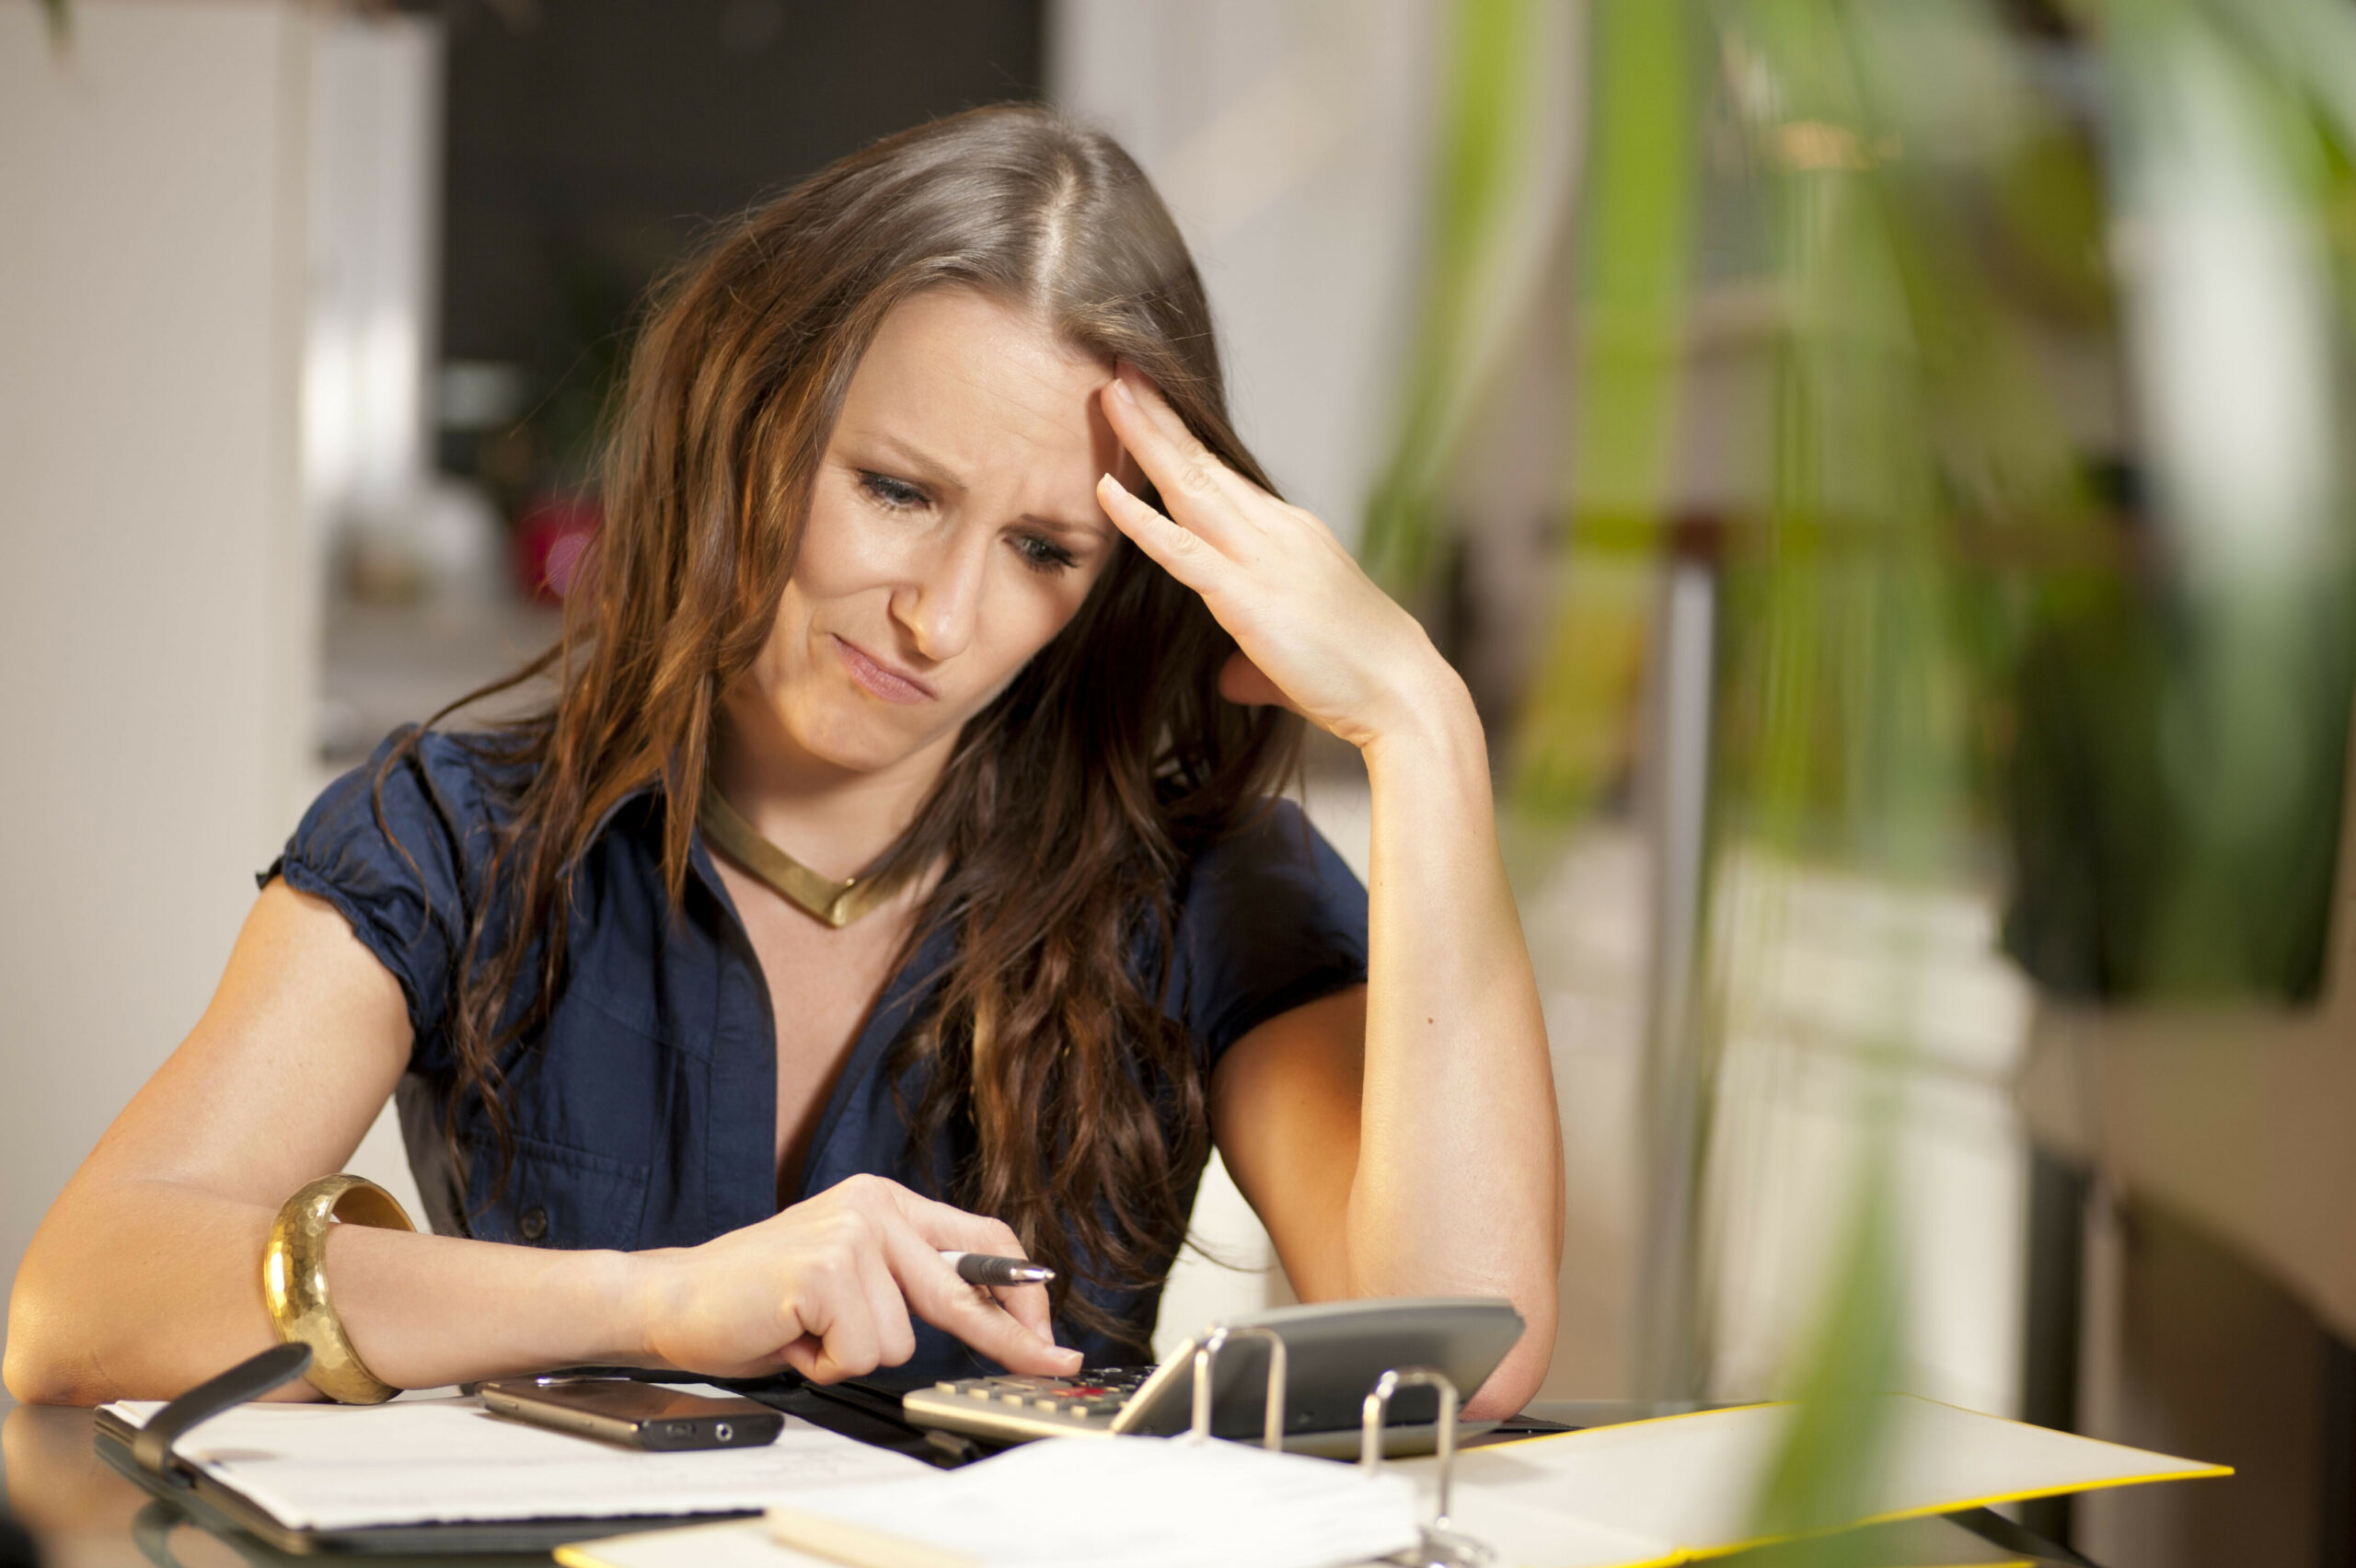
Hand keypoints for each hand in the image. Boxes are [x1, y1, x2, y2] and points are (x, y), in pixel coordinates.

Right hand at [631, 1174, 1082, 1382]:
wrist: (675, 1299)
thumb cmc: (760, 1299)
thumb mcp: (848, 1275)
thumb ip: (907, 1281)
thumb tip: (990, 1315)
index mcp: (885, 1202)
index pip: (980, 1240)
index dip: (1020, 1291)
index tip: (1048, 1331)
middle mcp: (874, 1207)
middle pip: (964, 1290)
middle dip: (1011, 1340)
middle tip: (1051, 1365)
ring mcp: (851, 1235)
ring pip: (902, 1340)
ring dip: (853, 1357)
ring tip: (808, 1334)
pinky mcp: (825, 1270)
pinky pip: (861, 1352)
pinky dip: (825, 1364)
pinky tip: (791, 1337)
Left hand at [1096, 364, 1464, 751]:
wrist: (1405, 693)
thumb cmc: (1361, 677)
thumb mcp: (1298, 656)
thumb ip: (1256, 660)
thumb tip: (1231, 678)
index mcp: (1292, 536)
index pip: (1226, 477)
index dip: (1184, 440)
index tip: (1150, 403)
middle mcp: (1278, 532)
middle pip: (1204, 463)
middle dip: (1159, 415)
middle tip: (1121, 368)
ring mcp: (1263, 559)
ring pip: (1191, 486)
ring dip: (1146, 438)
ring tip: (1111, 392)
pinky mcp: (1248, 597)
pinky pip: (1181, 550)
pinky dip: (1140, 518)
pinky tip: (1105, 489)